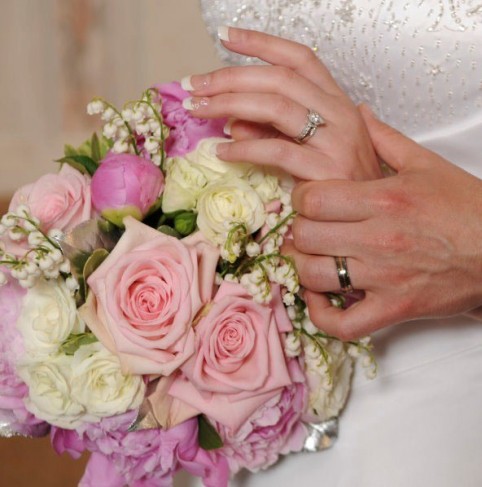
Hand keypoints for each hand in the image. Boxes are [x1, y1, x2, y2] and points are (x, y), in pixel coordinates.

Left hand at [182, 27, 381, 180]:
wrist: (371, 217)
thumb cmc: (343, 183)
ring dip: (230, 104)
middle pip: (279, 78)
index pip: (299, 58)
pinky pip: (277, 150)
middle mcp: (339, 113)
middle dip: (230, 77)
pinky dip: (244, 149)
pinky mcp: (326, 170)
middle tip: (195, 85)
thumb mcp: (309, 149)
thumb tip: (234, 124)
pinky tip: (222, 152)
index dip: (261, 44)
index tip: (226, 37)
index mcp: (337, 102)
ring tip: (199, 110)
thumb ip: (274, 132)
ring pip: (276, 106)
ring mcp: (336, 140)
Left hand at [285, 105, 481, 339]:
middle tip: (305, 227)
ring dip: (301, 266)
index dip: (299, 198)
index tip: (306, 200)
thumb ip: (385, 139)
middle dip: (297, 229)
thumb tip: (359, 113)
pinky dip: (320, 314)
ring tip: (307, 256)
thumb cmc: (467, 209)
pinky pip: (341, 324)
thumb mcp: (426, 165)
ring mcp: (384, 278)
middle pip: (306, 234)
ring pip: (313, 275)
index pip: (312, 199)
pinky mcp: (393, 310)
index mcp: (385, 199)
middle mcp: (380, 239)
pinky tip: (318, 297)